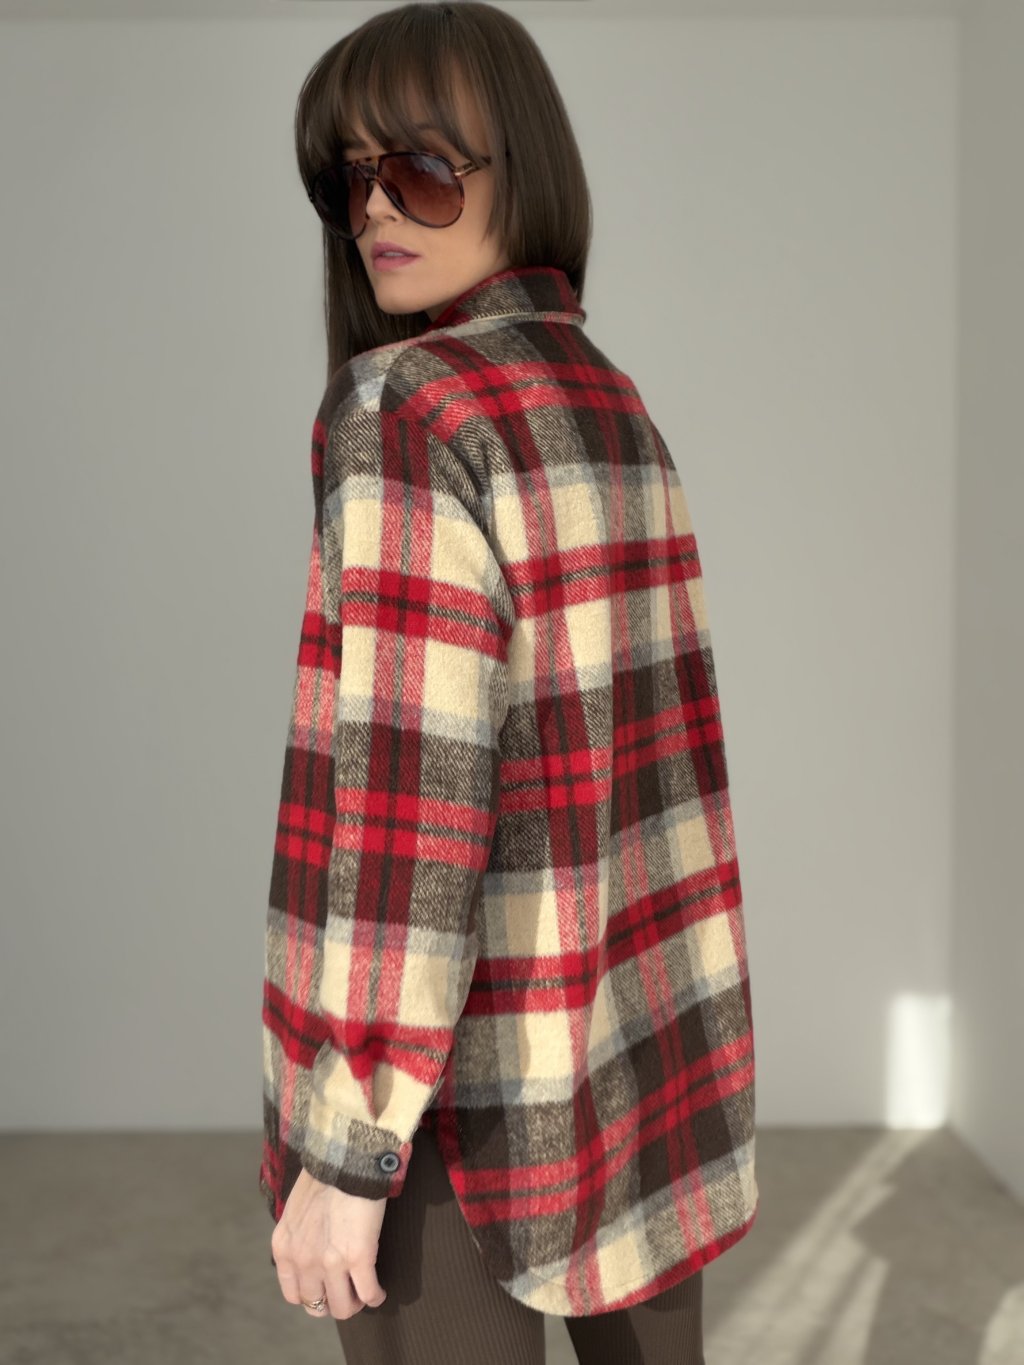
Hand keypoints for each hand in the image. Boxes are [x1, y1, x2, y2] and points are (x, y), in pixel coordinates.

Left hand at [270, 1166, 387, 1319]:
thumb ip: (298, 1235)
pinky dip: (376, 1297)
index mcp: (284, 1248)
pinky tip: (380, 1291)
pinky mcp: (358, 1258)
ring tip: (365, 1294)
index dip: (313, 1295)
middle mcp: (303, 1261)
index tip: (327, 1288)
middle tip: (348, 1293)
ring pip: (343, 1307)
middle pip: (317, 1305)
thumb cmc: (324, 1176)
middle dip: (334, 1303)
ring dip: (355, 1303)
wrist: (345, 1158)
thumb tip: (310, 1249)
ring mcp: (330, 1263)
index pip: (294, 1294)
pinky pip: (369, 1294)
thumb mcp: (295, 1210)